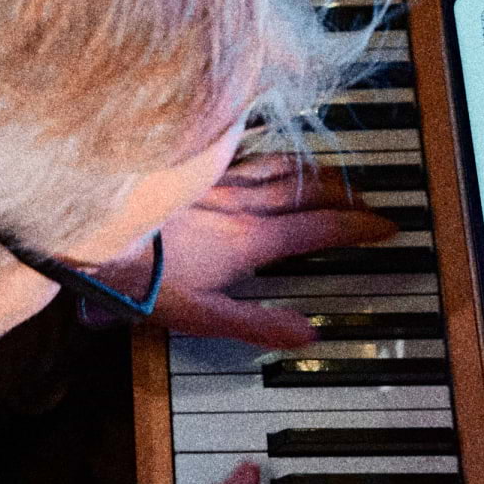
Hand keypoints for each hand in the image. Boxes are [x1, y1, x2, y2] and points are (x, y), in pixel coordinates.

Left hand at [148, 154, 399, 348]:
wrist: (97, 234)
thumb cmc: (143, 278)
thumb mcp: (204, 315)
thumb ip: (258, 324)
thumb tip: (306, 333)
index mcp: (251, 241)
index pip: (320, 229)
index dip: (359, 228)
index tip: (386, 227)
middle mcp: (240, 205)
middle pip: (307, 193)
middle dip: (345, 197)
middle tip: (367, 202)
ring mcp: (215, 183)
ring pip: (277, 169)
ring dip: (312, 172)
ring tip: (331, 175)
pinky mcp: (192, 174)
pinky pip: (242, 156)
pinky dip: (267, 153)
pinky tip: (266, 150)